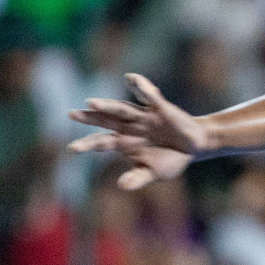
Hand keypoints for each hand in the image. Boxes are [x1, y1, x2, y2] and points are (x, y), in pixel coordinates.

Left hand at [68, 74, 204, 190]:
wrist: (193, 147)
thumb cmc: (170, 160)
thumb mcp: (153, 173)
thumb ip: (137, 178)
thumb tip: (121, 186)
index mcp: (124, 143)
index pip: (101, 142)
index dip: (87, 144)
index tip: (72, 148)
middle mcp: (129, 127)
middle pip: (106, 121)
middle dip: (90, 118)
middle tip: (71, 114)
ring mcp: (143, 116)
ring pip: (122, 109)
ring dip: (107, 105)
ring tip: (91, 102)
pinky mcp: (160, 108)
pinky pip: (149, 96)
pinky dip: (140, 86)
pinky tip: (129, 78)